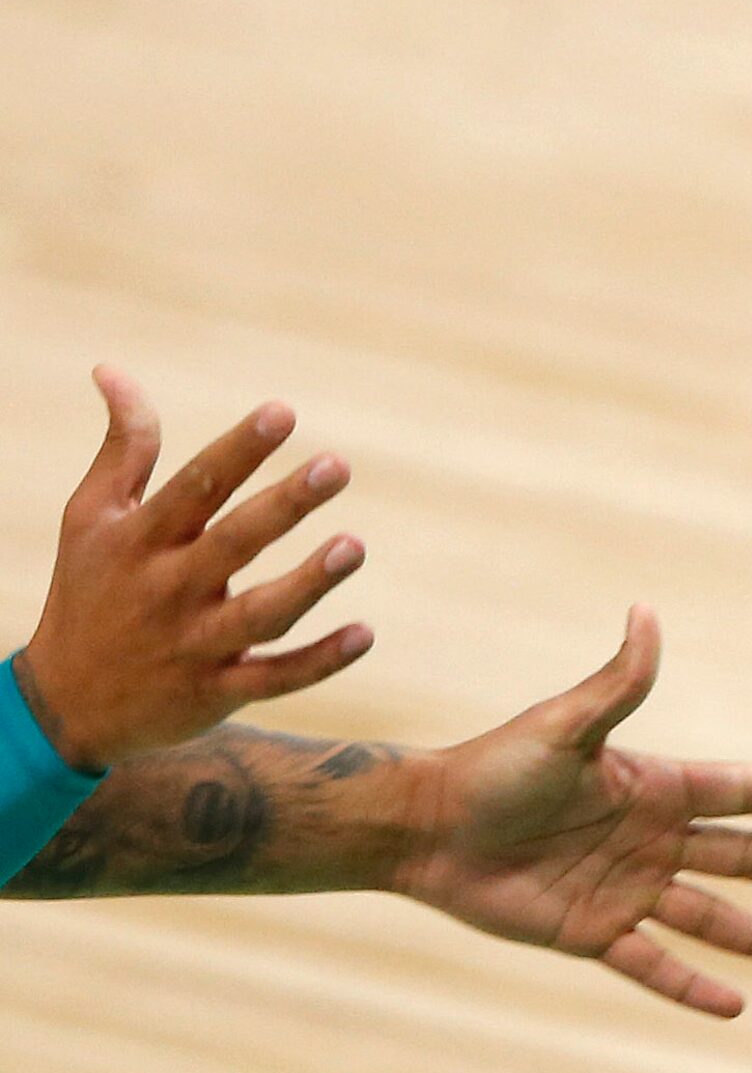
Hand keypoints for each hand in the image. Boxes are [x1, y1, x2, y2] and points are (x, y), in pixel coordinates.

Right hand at [18, 368, 370, 770]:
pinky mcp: (218, 691)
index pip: (196, 486)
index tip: (283, 412)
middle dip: (285, 504)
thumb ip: (123, 448)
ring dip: (309, 583)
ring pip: (260, 615)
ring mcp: (195, 644)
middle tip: (337, 465)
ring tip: (355, 546)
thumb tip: (113, 370)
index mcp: (140, 540)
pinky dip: (320, 661)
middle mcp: (168, 589)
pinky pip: (276, 677)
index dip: (239, 449)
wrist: (66, 702)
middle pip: (234, 542)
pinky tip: (365, 634)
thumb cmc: (90, 592)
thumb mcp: (92, 518)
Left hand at [392, 607, 751, 1017]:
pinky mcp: (593, 932)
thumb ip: (616, 685)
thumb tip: (647, 613)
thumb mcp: (562, 726)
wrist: (426, 827)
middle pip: (746, 857)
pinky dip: (692, 987)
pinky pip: (653, 965)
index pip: (743, 790)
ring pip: (714, 918)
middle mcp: (652, 840)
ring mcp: (628, 889)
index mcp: (654, 786)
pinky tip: (735, 1006)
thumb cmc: (492, 768)